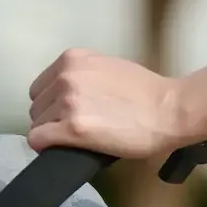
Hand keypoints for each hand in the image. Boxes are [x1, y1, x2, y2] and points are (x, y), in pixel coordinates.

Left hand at [28, 48, 189, 160]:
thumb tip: (62, 93)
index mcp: (73, 59)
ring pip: (37, 124)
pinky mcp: (71, 128)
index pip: (40, 87)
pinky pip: (38, 140)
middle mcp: (66, 77)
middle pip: (36, 106)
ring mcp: (67, 102)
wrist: (170, 110)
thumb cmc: (146, 92)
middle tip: (76, 126)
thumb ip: (81, 75)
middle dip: (51, 118)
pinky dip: (46, 146)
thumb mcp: (107, 67)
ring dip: (52, 133)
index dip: (51, 103)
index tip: (66, 112)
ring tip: (78, 136)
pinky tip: (62, 147)